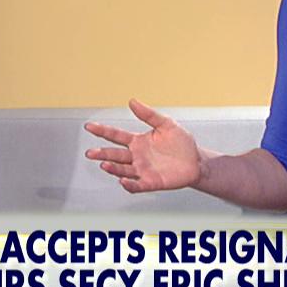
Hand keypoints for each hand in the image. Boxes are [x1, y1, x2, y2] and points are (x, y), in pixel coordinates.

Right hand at [84, 98, 200, 192]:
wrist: (196, 161)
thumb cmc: (181, 143)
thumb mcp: (166, 124)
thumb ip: (148, 114)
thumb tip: (132, 101)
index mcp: (138, 141)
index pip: (116, 135)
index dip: (102, 131)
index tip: (90, 126)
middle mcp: (137, 156)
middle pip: (115, 155)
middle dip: (102, 154)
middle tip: (91, 153)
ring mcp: (143, 170)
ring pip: (123, 170)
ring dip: (113, 168)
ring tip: (105, 165)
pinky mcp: (151, 182)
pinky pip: (137, 185)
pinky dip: (129, 184)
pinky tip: (123, 181)